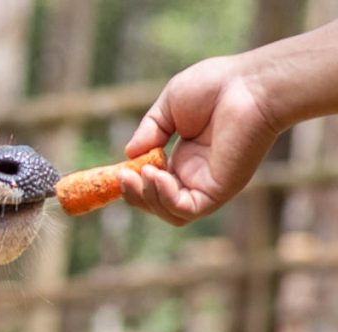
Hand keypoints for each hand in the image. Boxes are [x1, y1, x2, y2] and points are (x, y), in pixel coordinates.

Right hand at [119, 55, 282, 225]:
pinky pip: (186, 209)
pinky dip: (165, 197)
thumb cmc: (216, 86)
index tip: (116, 172)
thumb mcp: (169, 106)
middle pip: (158, 203)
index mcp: (186, 157)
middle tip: (122, 176)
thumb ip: (150, 131)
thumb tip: (129, 154)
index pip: (154, 183)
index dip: (133, 182)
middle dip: (135, 195)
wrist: (248, 84)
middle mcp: (197, 175)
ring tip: (139, 174)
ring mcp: (208, 185)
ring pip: (170, 213)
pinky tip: (157, 175)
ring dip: (147, 198)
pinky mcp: (219, 191)